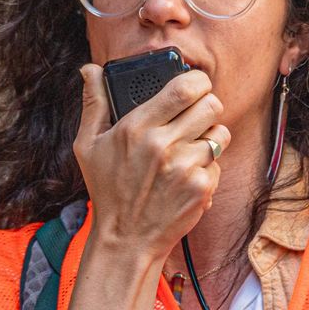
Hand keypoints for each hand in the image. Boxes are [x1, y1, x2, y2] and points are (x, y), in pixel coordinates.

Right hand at [74, 64, 229, 260]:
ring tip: (190, 148)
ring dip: (210, 137)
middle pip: (212, 105)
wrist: (126, 241)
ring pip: (219, 133)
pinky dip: (207, 168)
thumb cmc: (107, 190)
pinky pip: (219, 164)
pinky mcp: (201, 188)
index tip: (194, 84)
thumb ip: (93, 103)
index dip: (197, 80)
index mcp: (137, 127)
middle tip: (196, 115)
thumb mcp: (89, 146)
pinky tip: (187, 177)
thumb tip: (90, 68)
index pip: (184, 87)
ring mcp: (185, 168)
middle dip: (207, 105)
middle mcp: (163, 145)